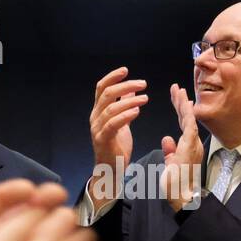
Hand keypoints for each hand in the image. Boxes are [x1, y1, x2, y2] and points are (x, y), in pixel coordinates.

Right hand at [88, 67, 146, 209]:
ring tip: (145, 98)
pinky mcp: (102, 140)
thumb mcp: (122, 122)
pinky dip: (125, 115)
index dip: (112, 77)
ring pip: (110, 108)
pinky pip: (112, 124)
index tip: (126, 70)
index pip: (101, 88)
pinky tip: (137, 111)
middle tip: (142, 84)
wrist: (111, 170)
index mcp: (98, 111)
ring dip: (129, 100)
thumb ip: (123, 106)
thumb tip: (131, 90)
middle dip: (125, 85)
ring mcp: (97, 128)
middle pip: (106, 94)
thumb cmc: (116, 147)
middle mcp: (95, 117)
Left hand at [159, 83, 204, 212]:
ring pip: (189, 119)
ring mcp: (193, 145)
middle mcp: (193, 143)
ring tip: (179, 91)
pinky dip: (187, 114)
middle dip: (181, 102)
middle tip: (176, 88)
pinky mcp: (190, 147)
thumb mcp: (170, 165)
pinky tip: (185, 103)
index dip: (180, 110)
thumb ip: (170, 151)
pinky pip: (190, 126)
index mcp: (188, 146)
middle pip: (186, 119)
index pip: (183, 124)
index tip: (177, 98)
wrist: (181, 197)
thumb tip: (167, 140)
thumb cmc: (176, 185)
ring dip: (184, 104)